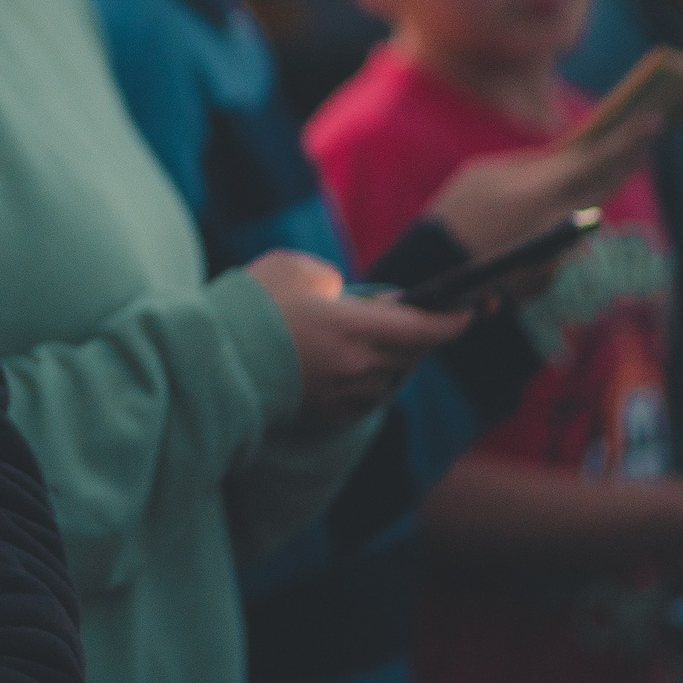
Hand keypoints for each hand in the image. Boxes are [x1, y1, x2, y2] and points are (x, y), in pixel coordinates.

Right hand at [247, 250, 470, 425]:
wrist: (209, 360)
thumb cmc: (249, 306)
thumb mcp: (292, 268)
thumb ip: (332, 279)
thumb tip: (344, 296)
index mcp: (354, 327)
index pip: (425, 328)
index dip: (455, 320)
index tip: (473, 309)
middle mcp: (358, 367)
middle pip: (412, 353)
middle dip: (417, 333)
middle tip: (408, 315)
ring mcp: (343, 396)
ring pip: (389, 377)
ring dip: (388, 358)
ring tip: (363, 337)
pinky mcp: (327, 415)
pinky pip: (364, 397)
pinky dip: (365, 380)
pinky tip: (342, 364)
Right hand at [427, 113, 665, 259]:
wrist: (440, 266)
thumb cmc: (457, 210)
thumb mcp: (487, 171)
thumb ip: (532, 162)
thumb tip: (563, 156)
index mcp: (547, 188)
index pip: (599, 157)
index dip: (630, 136)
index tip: (658, 118)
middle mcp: (564, 218)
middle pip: (610, 182)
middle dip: (632, 155)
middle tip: (652, 131)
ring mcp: (564, 244)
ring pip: (594, 204)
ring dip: (608, 180)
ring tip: (628, 154)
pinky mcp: (559, 263)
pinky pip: (573, 227)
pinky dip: (577, 207)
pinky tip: (582, 193)